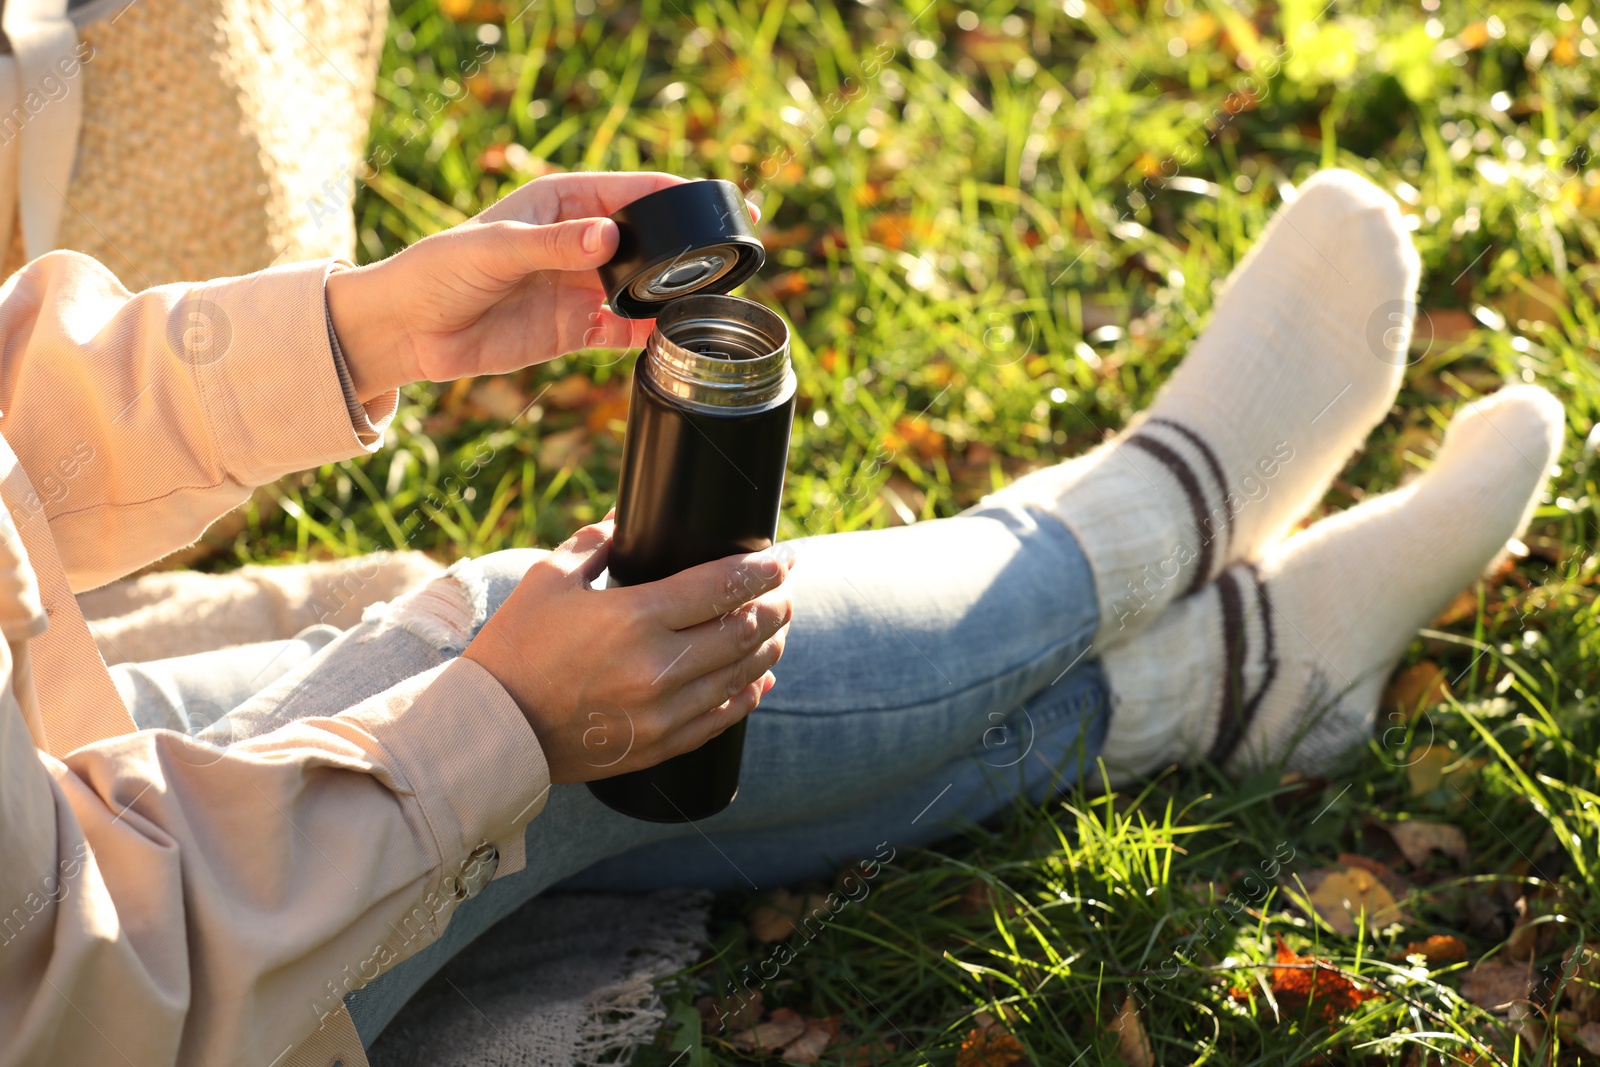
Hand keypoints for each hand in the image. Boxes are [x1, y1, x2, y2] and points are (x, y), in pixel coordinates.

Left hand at [326, 172, 700, 401]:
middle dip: (686, 248)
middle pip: (647, 241)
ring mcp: (579, 287)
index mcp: (562, 202)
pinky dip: (644, 335)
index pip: (631, 193)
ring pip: (642, 288)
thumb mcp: (494, 249)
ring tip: (705, 302)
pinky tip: (663, 338)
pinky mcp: (573, 330)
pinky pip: (622, 331)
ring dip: (670, 296)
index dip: (674, 198)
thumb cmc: (439, 270)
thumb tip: (610, 238)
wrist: (408, 330)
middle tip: (731, 256)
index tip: (713, 204)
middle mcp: (579, 242)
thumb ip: (554, 244)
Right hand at [462, 518, 793, 783]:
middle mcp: (658, 666)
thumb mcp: (549, 580)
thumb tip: (626, 511)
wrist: (492, 728)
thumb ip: (596, 541)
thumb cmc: (515, 646)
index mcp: (634, 617)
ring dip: (769, 645)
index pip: (723, 585)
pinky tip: (759, 677)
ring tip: (779, 624)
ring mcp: (663, 712)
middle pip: (745, 629)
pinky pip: (722, 718)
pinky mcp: (660, 745)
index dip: (764, 568)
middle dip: (777, 602)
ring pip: (742, 673)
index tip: (784, 556)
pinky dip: (748, 694)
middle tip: (787, 585)